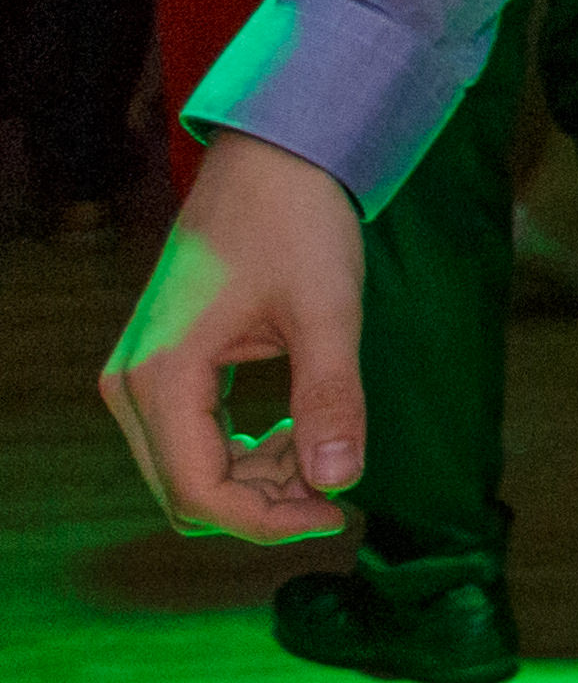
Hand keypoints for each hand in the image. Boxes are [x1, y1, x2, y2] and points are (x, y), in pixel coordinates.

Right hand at [99, 133, 367, 544]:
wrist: (272, 160)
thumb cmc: (299, 224)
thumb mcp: (329, 312)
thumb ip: (331, 399)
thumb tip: (341, 483)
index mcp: (163, 377)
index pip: (199, 494)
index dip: (269, 522)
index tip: (339, 512)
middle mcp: (132, 385)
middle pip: (188, 494)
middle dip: (265, 503)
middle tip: (338, 478)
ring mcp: (139, 377)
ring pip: (189, 474)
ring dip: (257, 480)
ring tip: (322, 441)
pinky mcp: (160, 369)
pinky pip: (191, 443)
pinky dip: (244, 453)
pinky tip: (294, 429)